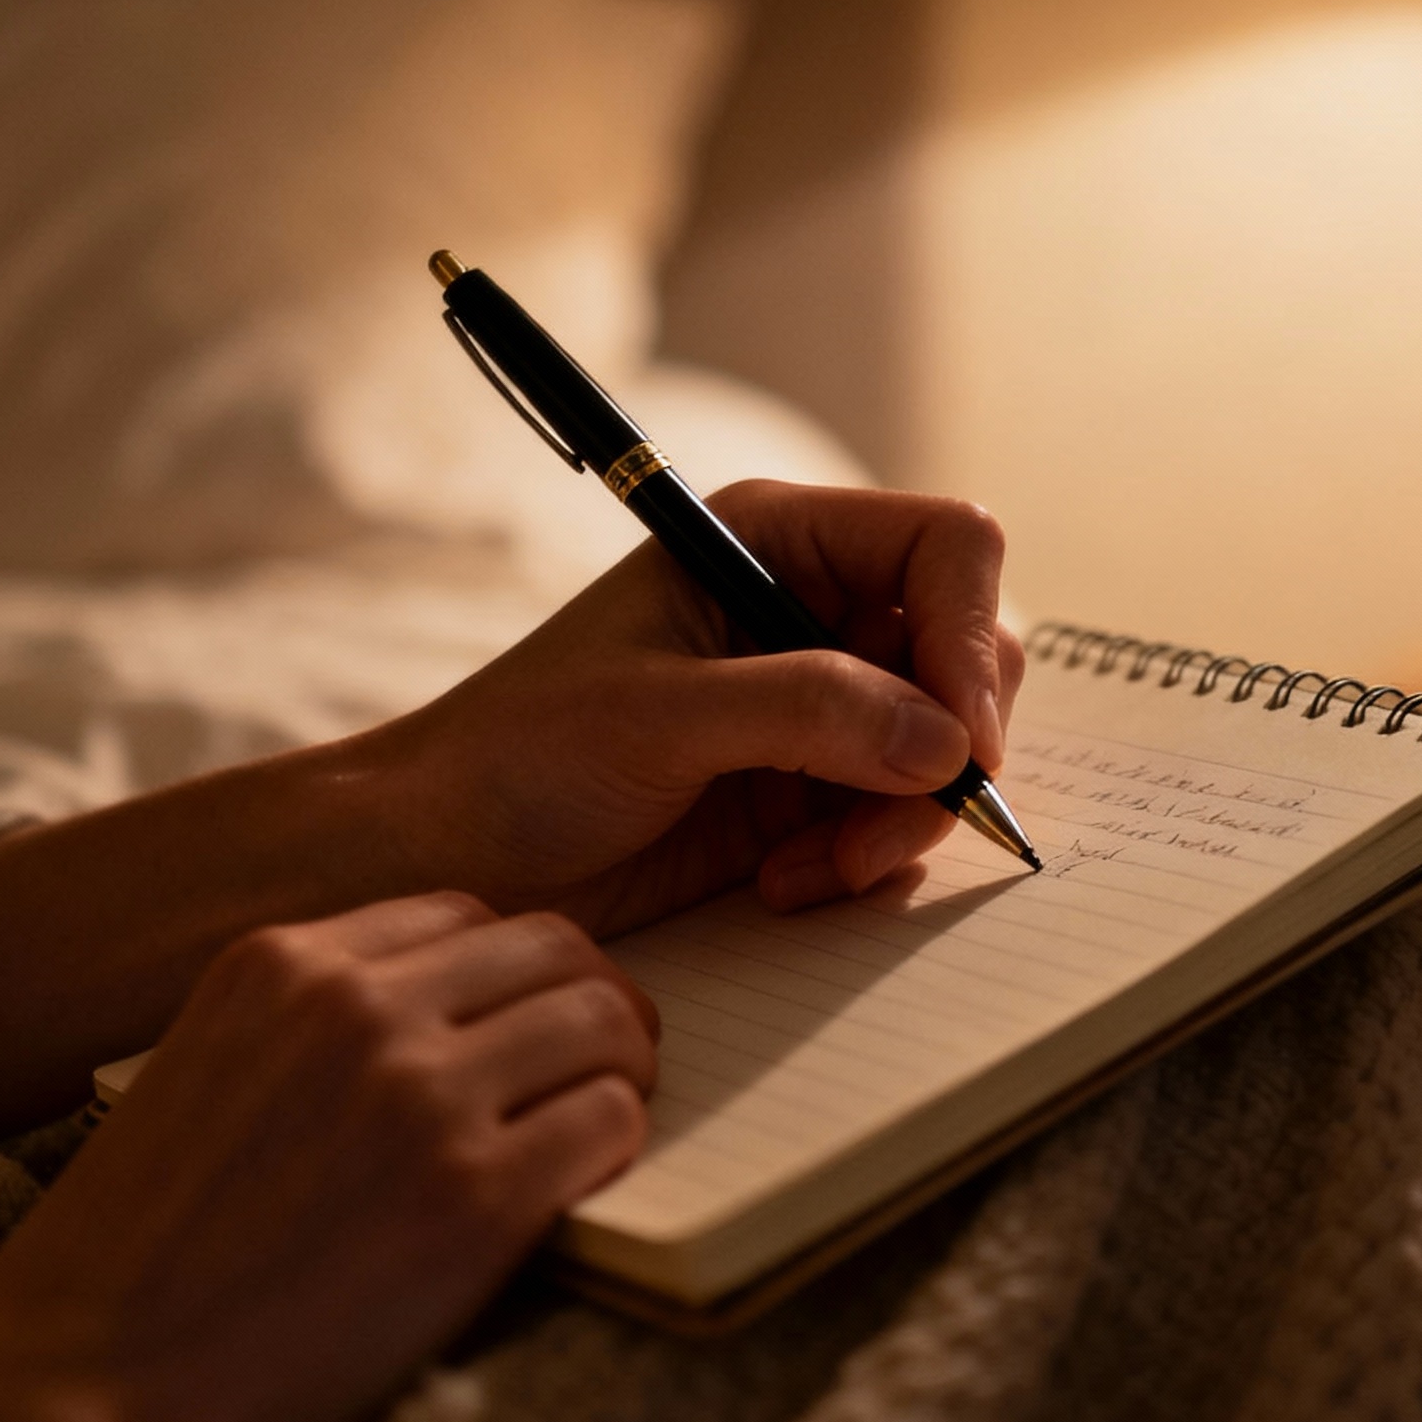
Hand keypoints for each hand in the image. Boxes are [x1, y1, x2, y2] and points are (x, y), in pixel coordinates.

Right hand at [0, 893, 656, 1421]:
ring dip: (620, 1063)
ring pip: (601, 1018)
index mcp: (287, 961)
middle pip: (553, 947)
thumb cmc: (139, 1246)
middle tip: (603, 1054)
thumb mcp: (209, 1061)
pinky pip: (608, 1120)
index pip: (468, 913)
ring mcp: (420, 1097)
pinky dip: (618, 1139)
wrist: (78, 1391)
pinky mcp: (472, 1197)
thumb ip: (316, 1010)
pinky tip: (586, 1175)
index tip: (526, 1015)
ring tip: (604, 1110)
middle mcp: (359, 1007)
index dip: (512, 968)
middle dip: (592, 996)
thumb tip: (455, 996)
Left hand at [354, 481, 1026, 933]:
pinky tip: (782, 882)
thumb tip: (948, 742)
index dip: (972, 636)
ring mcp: (820, 700)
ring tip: (814, 871)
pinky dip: (866, 859)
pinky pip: (901, 814)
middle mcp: (812, 608)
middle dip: (944, 750)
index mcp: (776, 540)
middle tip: (877, 829)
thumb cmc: (520, 754)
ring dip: (900, 821)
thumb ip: (808, 713)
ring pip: (947, 745)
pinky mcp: (812, 785)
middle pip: (969, 650)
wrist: (450, 856)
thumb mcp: (659, 717)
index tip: (960, 741)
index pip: (945, 547)